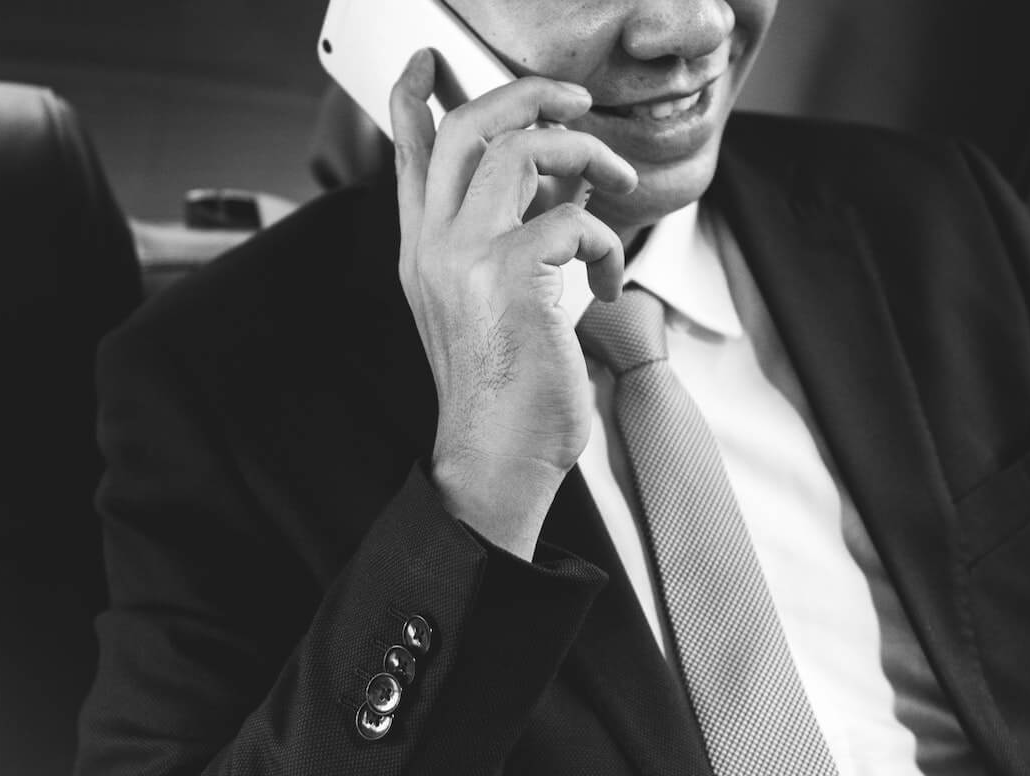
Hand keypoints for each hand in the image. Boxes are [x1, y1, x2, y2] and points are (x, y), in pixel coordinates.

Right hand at [389, 50, 636, 557]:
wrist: (495, 459)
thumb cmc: (506, 394)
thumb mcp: (503, 303)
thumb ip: (521, 237)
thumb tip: (565, 180)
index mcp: (425, 251)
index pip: (412, 154)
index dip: (418, 98)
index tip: (433, 62)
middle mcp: (435, 246)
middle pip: (467, 127)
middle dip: (526, 95)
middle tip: (573, 100)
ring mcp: (467, 258)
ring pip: (521, 151)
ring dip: (584, 152)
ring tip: (618, 179)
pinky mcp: (512, 278)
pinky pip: (575, 220)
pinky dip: (608, 245)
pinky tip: (609, 285)